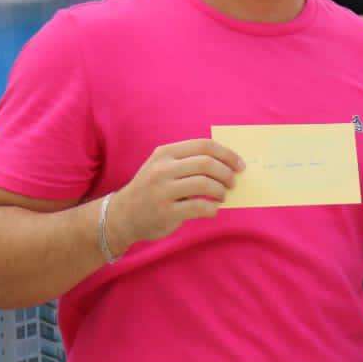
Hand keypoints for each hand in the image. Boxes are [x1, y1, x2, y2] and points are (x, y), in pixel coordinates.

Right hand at [104, 139, 245, 253]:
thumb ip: (188, 162)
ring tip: (222, 196)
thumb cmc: (151, 189)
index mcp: (165, 153)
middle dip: (226, 173)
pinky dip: (212, 208)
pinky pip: (199, 207)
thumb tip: (228, 164)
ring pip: (204, 184)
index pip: (204, 146)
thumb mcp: (162, 167)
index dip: (227, 154)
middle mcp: (163, 169)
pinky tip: (212, 210)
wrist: (122, 215)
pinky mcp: (166, 212)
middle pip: (206, 163)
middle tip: (233, 182)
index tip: (240, 164)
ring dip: (220, 191)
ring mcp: (163, 190)